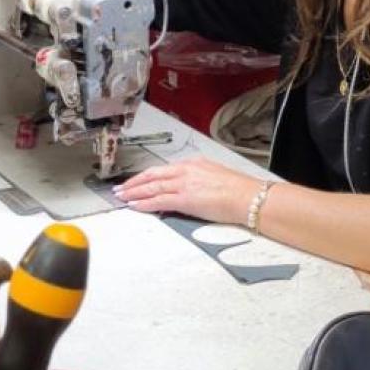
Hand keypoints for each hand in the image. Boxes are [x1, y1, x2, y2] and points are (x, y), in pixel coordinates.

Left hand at [115, 159, 265, 226]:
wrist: (249, 197)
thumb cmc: (239, 190)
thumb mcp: (216, 177)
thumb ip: (200, 180)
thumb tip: (191, 190)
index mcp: (194, 164)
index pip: (164, 169)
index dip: (147, 175)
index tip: (138, 180)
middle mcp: (186, 171)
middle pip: (153, 175)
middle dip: (134, 182)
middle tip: (121, 188)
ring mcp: (183, 184)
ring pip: (151, 187)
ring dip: (134, 192)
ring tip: (122, 197)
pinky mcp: (184, 199)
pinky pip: (158, 201)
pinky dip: (144, 203)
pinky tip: (134, 206)